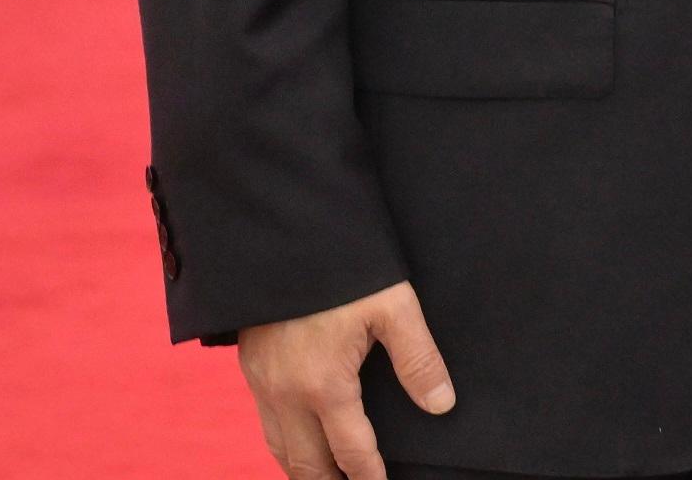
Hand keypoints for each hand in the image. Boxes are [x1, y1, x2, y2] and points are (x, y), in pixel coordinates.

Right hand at [236, 281, 453, 479]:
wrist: (282, 236)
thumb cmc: (342, 268)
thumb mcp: (392, 306)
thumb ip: (418, 359)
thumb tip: (441, 404)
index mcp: (324, 386)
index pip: (350, 451)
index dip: (368, 476)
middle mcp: (286, 395)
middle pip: (306, 464)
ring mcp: (262, 383)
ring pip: (279, 448)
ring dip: (303, 470)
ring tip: (326, 478)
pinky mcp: (250, 366)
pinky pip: (265, 423)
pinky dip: (283, 444)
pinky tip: (299, 440)